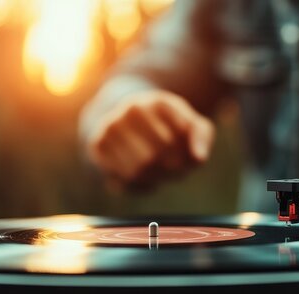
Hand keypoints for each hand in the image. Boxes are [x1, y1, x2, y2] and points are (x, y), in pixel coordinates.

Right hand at [85, 90, 214, 191]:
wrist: (130, 119)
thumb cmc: (168, 126)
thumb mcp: (191, 124)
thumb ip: (201, 136)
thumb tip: (199, 158)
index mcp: (159, 102)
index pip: (179, 141)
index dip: (190, 159)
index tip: (194, 162)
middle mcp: (132, 109)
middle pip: (157, 156)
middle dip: (173, 171)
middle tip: (179, 172)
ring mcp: (111, 125)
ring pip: (138, 170)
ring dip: (156, 179)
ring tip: (163, 174)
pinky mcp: (97, 144)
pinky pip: (121, 178)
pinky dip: (139, 185)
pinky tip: (148, 179)